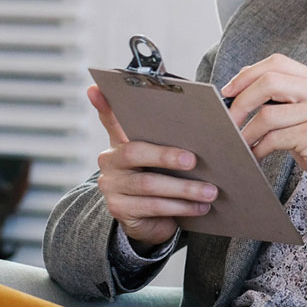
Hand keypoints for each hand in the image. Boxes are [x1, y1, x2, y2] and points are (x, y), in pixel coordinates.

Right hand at [88, 85, 216, 249]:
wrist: (151, 219)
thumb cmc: (164, 177)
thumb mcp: (165, 156)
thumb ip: (172, 136)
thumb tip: (199, 112)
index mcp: (121, 141)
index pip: (112, 119)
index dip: (104, 105)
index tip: (97, 87)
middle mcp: (110, 161)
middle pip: (135, 153)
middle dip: (167, 156)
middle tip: (193, 160)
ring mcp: (112, 186)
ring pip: (149, 185)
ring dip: (184, 189)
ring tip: (210, 192)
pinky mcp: (120, 210)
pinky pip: (153, 207)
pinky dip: (180, 207)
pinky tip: (199, 207)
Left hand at [221, 54, 306, 212]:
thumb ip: (285, 97)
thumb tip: (241, 84)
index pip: (277, 63)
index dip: (247, 75)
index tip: (229, 92)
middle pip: (269, 81)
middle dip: (240, 101)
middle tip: (228, 120)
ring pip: (268, 113)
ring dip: (246, 132)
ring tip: (241, 143)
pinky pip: (275, 138)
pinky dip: (259, 148)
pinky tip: (258, 155)